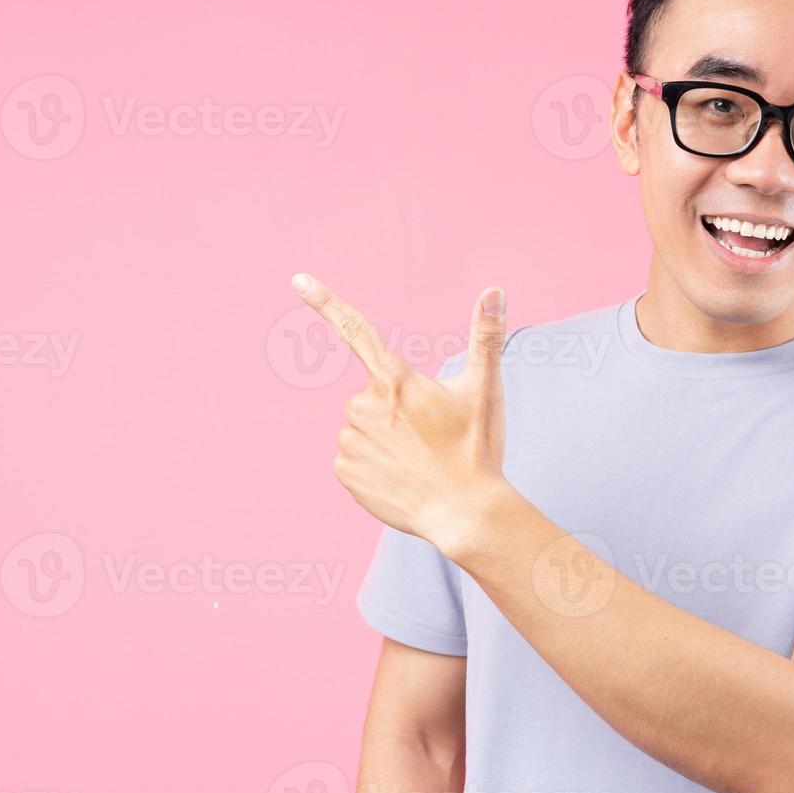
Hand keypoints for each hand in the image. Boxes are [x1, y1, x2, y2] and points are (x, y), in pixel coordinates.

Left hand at [291, 272, 510, 557]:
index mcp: (395, 379)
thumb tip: (494, 289)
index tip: (298, 280)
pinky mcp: (343, 472)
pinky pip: (355, 460)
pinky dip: (375, 467)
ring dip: (385, 439)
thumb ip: (486, 336)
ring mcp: (349, 441)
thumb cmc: (477, 449)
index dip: (326, 302)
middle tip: (431, 436)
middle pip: (373, 396)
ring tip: (419, 461)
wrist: (464, 513)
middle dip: (395, 410)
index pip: (355, 330)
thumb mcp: (484, 389)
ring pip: (363, 429)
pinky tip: (402, 479)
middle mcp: (363, 405)